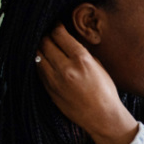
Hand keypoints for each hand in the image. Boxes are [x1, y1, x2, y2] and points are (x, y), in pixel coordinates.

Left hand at [36, 24, 138, 143]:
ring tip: (45, 47)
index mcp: (81, 60)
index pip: (59, 34)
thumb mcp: (99, 66)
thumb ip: (82, 53)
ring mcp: (55, 80)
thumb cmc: (105, 92)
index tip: (57, 26)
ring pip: (38, 55)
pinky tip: (45, 61)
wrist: (102, 117)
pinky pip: (38, 70)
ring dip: (41, 49)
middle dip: (47, 36)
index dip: (56, 27)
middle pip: (45, 42)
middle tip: (50, 35)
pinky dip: (40, 62)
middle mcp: (66, 68)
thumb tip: (68, 42)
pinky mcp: (49, 90)